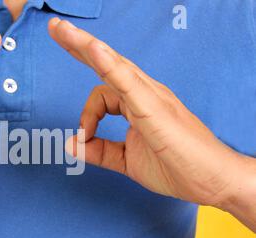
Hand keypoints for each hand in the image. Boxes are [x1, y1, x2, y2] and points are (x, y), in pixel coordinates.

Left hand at [48, 18, 254, 222]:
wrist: (211, 181)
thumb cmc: (176, 167)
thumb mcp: (126, 161)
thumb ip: (99, 152)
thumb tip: (70, 144)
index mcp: (137, 104)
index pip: (102, 90)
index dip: (86, 114)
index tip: (84, 138)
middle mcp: (143, 93)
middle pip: (106, 62)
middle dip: (77, 44)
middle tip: (55, 27)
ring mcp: (150, 96)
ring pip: (113, 64)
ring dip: (85, 45)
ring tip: (60, 29)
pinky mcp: (154, 108)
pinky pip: (127, 81)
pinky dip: (107, 64)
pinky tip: (91, 48)